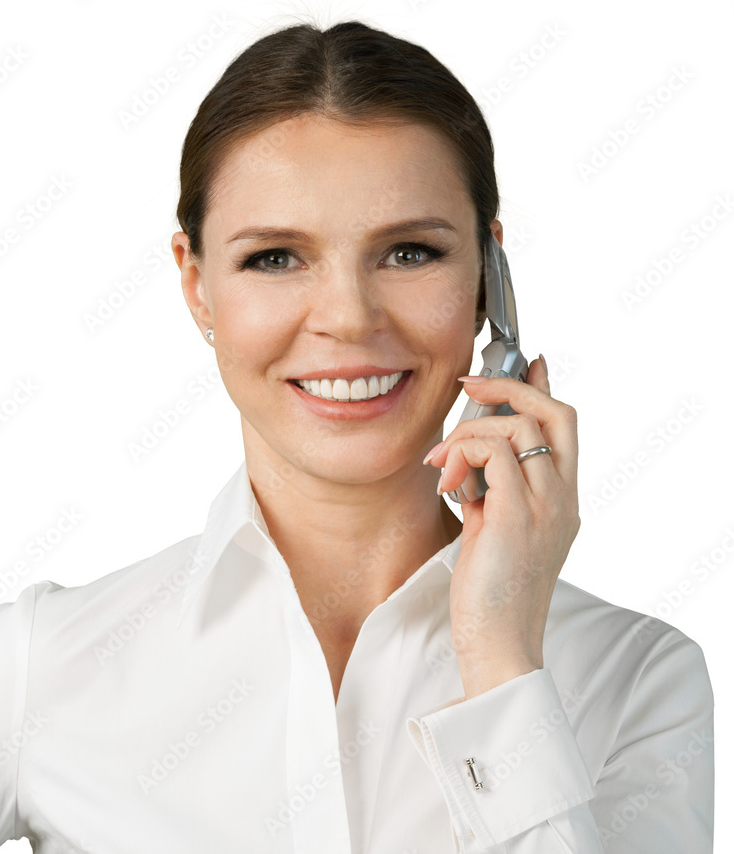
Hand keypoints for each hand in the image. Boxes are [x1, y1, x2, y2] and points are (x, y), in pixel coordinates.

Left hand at [423, 356, 580, 697]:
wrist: (499, 644)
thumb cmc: (491, 592)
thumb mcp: (495, 529)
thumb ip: (493, 491)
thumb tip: (474, 459)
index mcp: (560, 500)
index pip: (565, 427)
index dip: (544, 387)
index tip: (527, 362)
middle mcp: (561, 499)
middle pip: (556, 413)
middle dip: (511, 386)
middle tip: (472, 384)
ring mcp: (544, 508)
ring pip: (518, 428)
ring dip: (468, 433)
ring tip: (442, 465)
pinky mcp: (516, 518)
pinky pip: (495, 456)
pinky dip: (464, 455)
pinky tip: (446, 481)